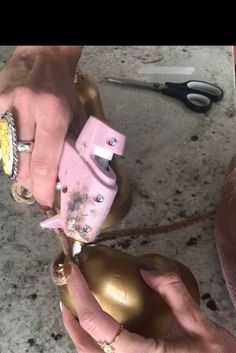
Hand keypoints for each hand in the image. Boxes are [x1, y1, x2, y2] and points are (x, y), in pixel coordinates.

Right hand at [0, 46, 85, 206]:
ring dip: (20, 168)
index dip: (43, 187)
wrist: (42, 56)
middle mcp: (27, 108)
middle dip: (32, 182)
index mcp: (53, 112)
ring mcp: (7, 105)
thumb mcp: (77, 116)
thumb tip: (71, 177)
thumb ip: (75, 146)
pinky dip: (9, 151)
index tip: (44, 201)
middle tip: (40, 185)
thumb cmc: (63, 89)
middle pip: (23, 163)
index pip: (45, 161)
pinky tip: (19, 148)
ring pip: (8, 155)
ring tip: (32, 166)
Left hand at [61, 262, 235, 352]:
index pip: (97, 324)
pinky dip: (98, 343)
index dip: (80, 295)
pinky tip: (108, 328)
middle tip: (69, 290)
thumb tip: (147, 270)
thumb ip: (172, 291)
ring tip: (82, 306)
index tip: (72, 273)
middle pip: (84, 346)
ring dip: (81, 332)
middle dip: (70, 318)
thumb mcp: (198, 322)